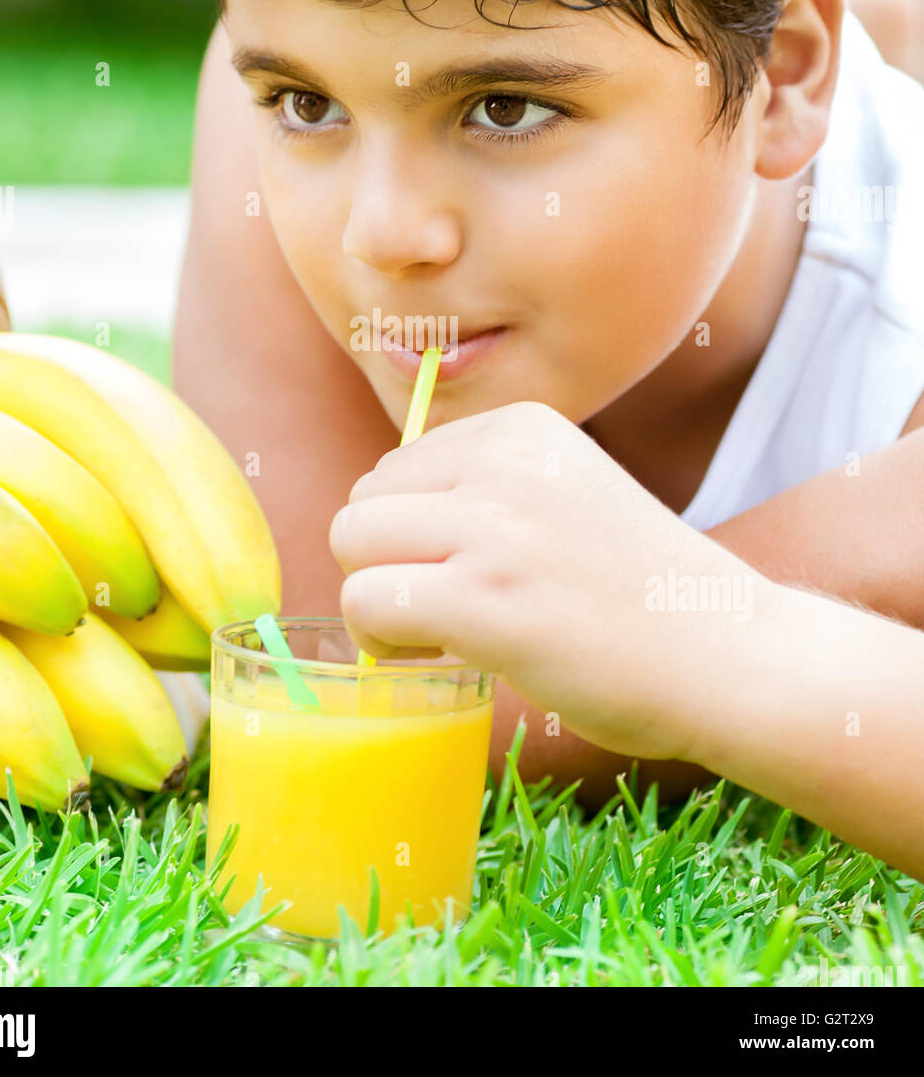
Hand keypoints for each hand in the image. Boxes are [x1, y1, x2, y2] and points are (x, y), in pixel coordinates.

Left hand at [329, 401, 765, 762]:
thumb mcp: (566, 495)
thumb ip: (483, 488)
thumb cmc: (640, 592)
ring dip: (378, 602)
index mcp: (523, 427)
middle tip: (445, 610)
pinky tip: (443, 656)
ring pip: (352, 544)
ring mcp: (496, 526)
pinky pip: (367, 601)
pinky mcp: (486, 598)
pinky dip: (384, 639)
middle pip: (362, 504)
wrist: (732, 655)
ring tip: (443, 632)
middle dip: (386, 565)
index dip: (412, 535)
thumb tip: (374, 517)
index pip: (396, 469)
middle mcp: (504, 460)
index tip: (467, 573)